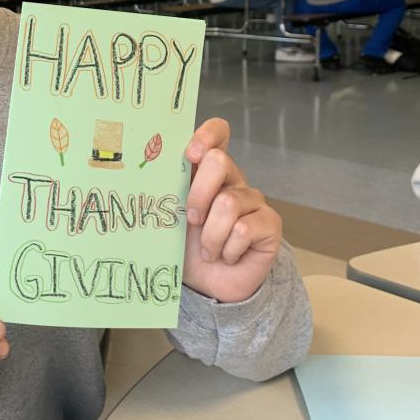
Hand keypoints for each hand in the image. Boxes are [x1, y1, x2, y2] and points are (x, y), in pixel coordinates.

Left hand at [182, 118, 281, 303]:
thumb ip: (168, 190)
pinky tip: (227, 257)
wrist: (207, 286)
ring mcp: (254, 201)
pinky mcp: (270, 224)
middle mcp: (233, 181)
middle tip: (190, 220)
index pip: (218, 133)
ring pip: (227, 203)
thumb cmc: (186, 247)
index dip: (208, 135)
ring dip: (210, 236)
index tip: (190, 153)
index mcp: (207, 172)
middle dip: (198, 193)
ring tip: (209, 250)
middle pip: (219, 162)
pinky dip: (227, 250)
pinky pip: (243, 229)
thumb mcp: (171, 216)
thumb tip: (149, 170)